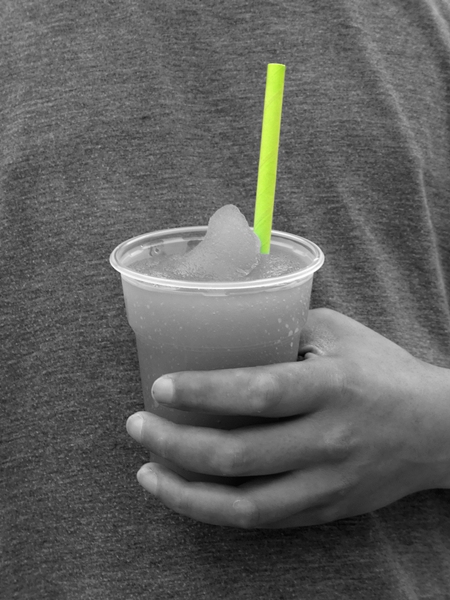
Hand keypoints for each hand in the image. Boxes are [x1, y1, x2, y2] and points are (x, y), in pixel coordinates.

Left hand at [126, 308, 449, 527]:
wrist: (436, 430)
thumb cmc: (382, 371)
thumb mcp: (338, 334)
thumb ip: (283, 330)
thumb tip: (224, 327)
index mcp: (332, 388)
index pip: (258, 393)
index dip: (203, 392)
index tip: (161, 387)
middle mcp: (328, 440)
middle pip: (239, 454)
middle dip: (175, 443)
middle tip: (138, 425)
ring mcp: (327, 483)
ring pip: (244, 505)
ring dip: (185, 492)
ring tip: (147, 471)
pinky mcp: (324, 510)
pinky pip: (262, 520)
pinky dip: (216, 511)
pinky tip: (187, 493)